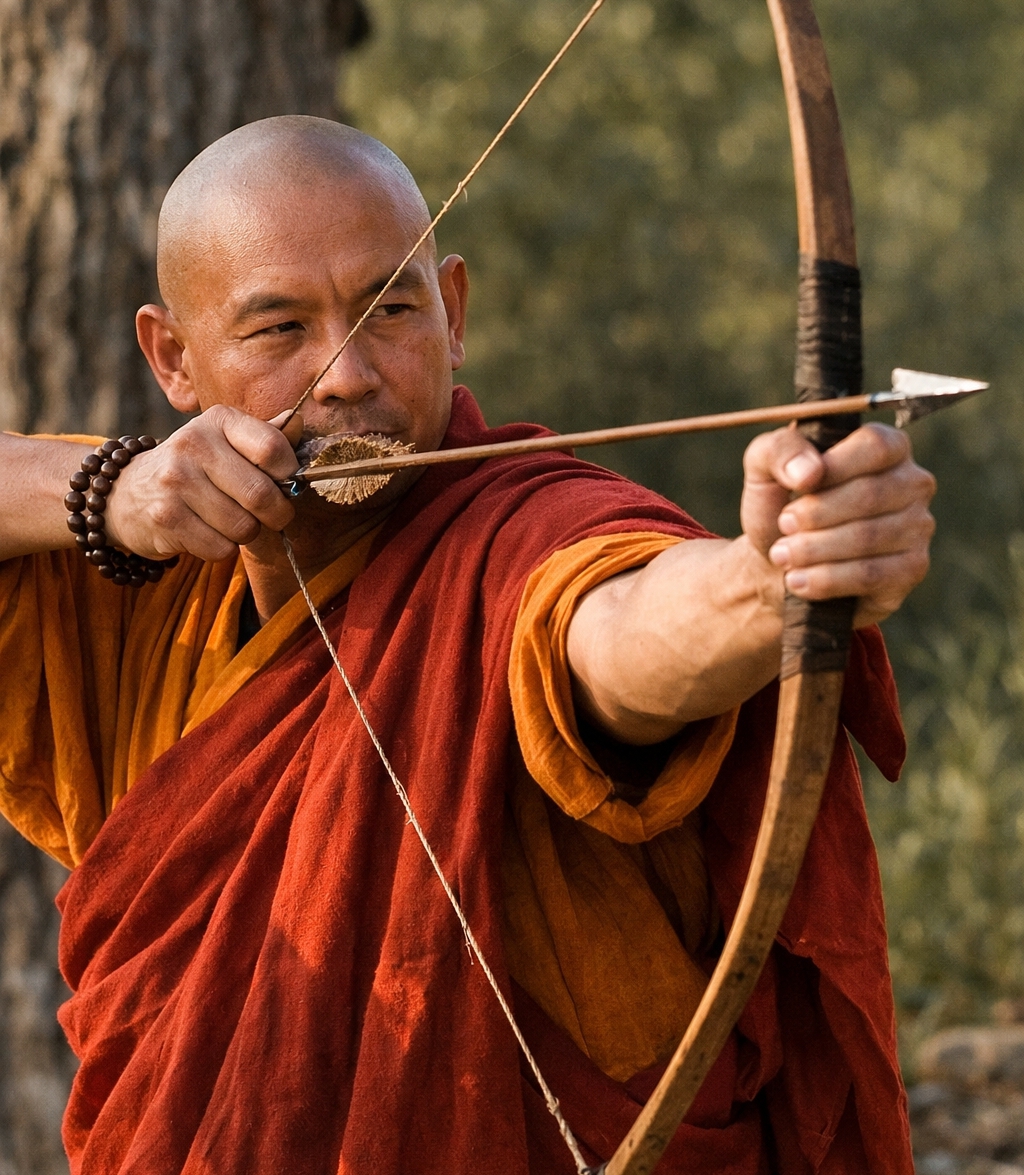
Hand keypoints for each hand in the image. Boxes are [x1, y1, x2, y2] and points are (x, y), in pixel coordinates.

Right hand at [105, 407, 301, 561]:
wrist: (128, 492)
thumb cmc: (195, 467)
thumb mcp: (226, 441)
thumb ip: (265, 435)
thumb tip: (298, 421)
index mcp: (218, 420)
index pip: (272, 447)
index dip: (289, 474)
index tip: (284, 483)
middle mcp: (193, 444)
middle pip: (262, 495)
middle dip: (277, 514)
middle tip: (271, 515)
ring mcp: (175, 481)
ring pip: (244, 527)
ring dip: (247, 532)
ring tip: (231, 520)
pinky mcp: (165, 517)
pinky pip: (221, 548)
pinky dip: (223, 548)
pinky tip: (207, 532)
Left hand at [740, 422, 935, 627]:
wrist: (778, 566)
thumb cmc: (779, 509)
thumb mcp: (765, 470)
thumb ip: (779, 452)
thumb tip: (809, 472)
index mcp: (887, 447)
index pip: (875, 446)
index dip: (835, 467)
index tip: (798, 486)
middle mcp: (912, 483)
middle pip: (870, 494)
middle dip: (816, 514)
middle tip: (784, 525)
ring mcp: (918, 527)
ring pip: (868, 537)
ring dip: (814, 549)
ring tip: (781, 555)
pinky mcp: (910, 569)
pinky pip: (871, 575)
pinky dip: (826, 579)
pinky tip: (797, 580)